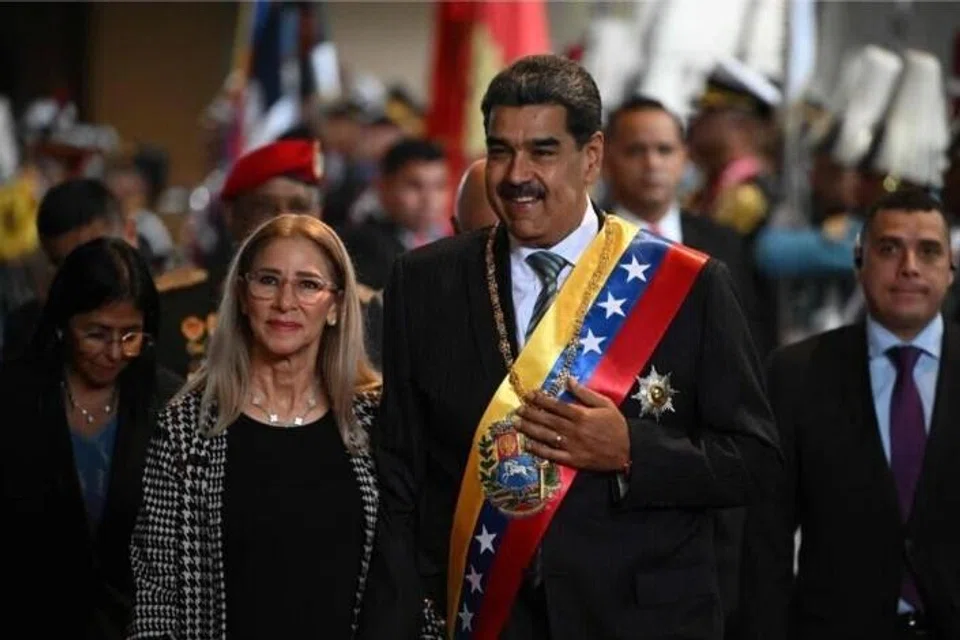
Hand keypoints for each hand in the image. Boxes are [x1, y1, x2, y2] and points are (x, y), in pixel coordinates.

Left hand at [515, 378, 629, 471]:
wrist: (628, 451)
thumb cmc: (617, 426)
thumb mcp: (605, 404)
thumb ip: (585, 393)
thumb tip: (568, 380)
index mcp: (581, 415)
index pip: (556, 405)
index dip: (541, 399)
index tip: (529, 394)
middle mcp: (573, 430)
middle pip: (547, 420)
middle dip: (531, 413)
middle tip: (517, 409)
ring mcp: (572, 446)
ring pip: (546, 436)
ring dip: (530, 429)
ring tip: (517, 423)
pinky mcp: (573, 460)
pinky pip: (552, 455)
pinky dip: (539, 450)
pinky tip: (528, 444)